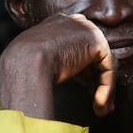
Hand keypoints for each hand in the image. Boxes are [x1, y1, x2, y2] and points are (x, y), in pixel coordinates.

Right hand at [0, 13, 117, 117]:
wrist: (24, 61)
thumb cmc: (25, 66)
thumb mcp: (42, 60)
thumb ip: (61, 63)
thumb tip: (75, 80)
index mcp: (61, 24)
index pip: (80, 50)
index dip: (85, 74)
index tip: (87, 93)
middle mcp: (76, 23)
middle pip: (94, 56)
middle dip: (98, 82)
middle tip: (100, 104)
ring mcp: (88, 30)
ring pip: (103, 65)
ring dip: (105, 90)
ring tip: (101, 109)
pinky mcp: (97, 42)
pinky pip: (108, 68)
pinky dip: (106, 88)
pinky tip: (99, 103)